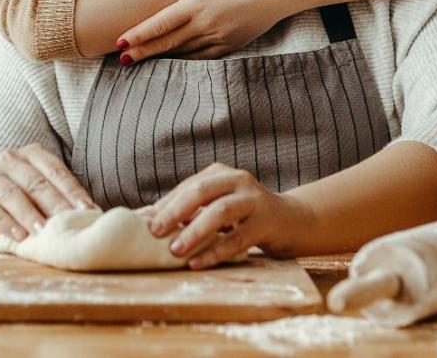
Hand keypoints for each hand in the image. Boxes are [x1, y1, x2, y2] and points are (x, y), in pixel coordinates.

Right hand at [0, 143, 97, 244]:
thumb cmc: (23, 205)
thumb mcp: (42, 198)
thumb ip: (62, 200)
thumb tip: (93, 215)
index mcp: (32, 155)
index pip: (55, 170)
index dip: (72, 190)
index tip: (87, 210)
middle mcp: (9, 160)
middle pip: (35, 181)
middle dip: (54, 204)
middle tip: (67, 222)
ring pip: (12, 193)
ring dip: (29, 214)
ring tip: (42, 231)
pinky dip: (6, 223)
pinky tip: (19, 236)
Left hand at [116, 0, 392, 62]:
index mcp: (197, 6)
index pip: (159, 25)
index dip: (138, 35)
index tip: (120, 43)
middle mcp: (205, 26)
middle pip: (167, 44)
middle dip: (143, 52)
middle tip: (122, 60)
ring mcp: (219, 38)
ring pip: (184, 52)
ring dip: (163, 56)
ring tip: (143, 58)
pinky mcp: (232, 45)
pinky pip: (203, 56)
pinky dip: (186, 57)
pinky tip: (176, 56)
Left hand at [149, 163, 313, 269]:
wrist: (293, 221)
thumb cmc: (244, 215)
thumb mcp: (218, 205)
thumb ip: (191, 210)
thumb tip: (148, 221)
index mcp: (220, 174)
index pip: (187, 186)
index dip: (165, 204)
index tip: (144, 223)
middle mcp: (238, 181)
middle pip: (201, 191)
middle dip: (175, 212)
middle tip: (154, 231)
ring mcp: (254, 200)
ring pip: (221, 212)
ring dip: (195, 231)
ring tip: (174, 250)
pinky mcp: (267, 223)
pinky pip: (237, 238)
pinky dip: (215, 251)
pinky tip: (197, 263)